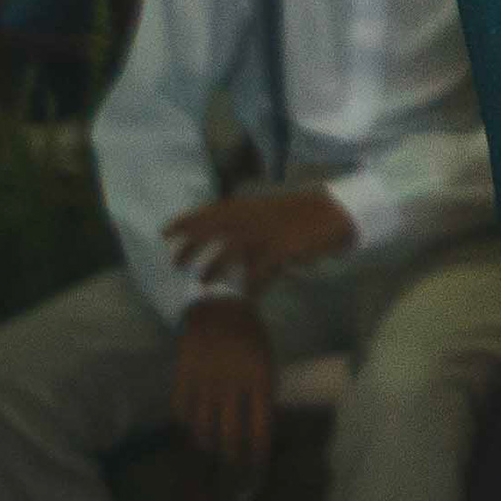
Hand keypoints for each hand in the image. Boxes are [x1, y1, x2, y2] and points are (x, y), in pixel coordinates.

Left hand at [165, 186, 355, 296]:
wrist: (336, 212)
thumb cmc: (302, 211)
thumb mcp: (270, 208)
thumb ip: (248, 218)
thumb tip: (225, 233)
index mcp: (250, 205)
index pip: (210, 211)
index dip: (186, 221)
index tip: (165, 232)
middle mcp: (253, 217)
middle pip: (212, 231)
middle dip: (191, 247)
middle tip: (177, 264)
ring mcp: (266, 233)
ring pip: (230, 252)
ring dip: (215, 268)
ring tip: (205, 282)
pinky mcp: (280, 250)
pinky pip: (258, 272)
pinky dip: (251, 285)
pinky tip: (247, 295)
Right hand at [171, 299, 276, 472]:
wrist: (220, 308)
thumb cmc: (250, 335)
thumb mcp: (266, 360)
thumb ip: (262, 391)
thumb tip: (258, 424)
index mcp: (260, 379)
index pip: (261, 426)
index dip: (259, 450)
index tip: (258, 465)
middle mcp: (233, 385)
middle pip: (230, 433)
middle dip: (232, 455)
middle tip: (232, 463)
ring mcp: (206, 383)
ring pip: (203, 427)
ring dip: (207, 443)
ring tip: (212, 448)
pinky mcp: (184, 378)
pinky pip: (182, 411)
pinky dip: (186, 424)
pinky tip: (191, 428)